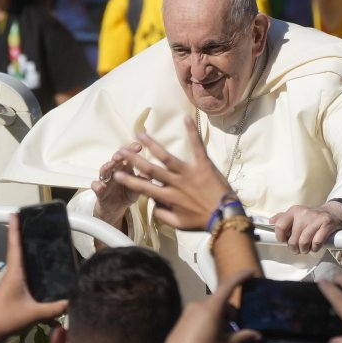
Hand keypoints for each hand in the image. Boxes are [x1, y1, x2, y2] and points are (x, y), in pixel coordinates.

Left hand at [0, 214, 67, 342]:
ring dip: (30, 258)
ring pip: (23, 267)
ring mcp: (11, 284)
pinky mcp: (12, 293)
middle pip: (19, 251)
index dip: (15, 228)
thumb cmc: (7, 318)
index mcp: (15, 273)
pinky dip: (35, 282)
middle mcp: (12, 275)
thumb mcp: (34, 313)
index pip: (15, 245)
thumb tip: (73, 301)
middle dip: (25, 238)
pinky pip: (25, 282)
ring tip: (43, 250)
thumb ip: (55, 308)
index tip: (14, 213)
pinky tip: (46, 291)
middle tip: (34, 225)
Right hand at [92, 141, 144, 227]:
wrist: (115, 208)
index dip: (132, 150)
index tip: (138, 146)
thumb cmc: (128, 193)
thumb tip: (152, 173)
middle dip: (118, 156)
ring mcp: (106, 180)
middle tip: (121, 153)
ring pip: (104, 171)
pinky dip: (97, 186)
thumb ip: (143, 180)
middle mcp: (114, 171)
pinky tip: (99, 186)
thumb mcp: (138, 188)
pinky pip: (96, 187)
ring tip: (110, 165)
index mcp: (125, 168)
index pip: (128, 157)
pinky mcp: (99, 191)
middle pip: (115, 161)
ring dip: (107, 167)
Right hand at [112, 116, 233, 229]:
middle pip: (150, 169)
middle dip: (134, 159)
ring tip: (140, 134)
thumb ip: (162, 215)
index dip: (129, 181)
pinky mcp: (203, 165)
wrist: (225, 217)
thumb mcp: (179, 224)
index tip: (115, 174)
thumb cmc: (202, 221)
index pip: (144, 188)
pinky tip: (186, 118)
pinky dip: (192, 131)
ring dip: (152, 144)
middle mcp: (175, 183)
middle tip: (121, 150)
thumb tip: (153, 204)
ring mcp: (189, 172)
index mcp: (168, 197)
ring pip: (166, 156)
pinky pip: (197, 146)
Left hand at [165, 269, 260, 342]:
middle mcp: (200, 303)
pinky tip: (210, 335)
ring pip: (212, 307)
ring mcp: (191, 308)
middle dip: (230, 312)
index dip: (241, 277)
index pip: (228, 285)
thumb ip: (242, 337)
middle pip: (222, 301)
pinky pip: (202, 312)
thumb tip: (257, 335)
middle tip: (233, 329)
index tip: (251, 272)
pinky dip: (211, 318)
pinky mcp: (185, 315)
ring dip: (220, 316)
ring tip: (221, 336)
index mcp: (212, 307)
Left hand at [271, 201, 341, 253]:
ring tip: (305, 249)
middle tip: (296, 249)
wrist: (334, 212)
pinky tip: (315, 246)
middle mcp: (303, 213)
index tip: (284, 241)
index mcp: (294, 210)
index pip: (280, 226)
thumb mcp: (297, 214)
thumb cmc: (311, 217)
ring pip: (304, 242)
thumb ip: (282, 218)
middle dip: (294, 248)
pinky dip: (314, 248)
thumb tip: (270, 222)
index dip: (280, 237)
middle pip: (293, 239)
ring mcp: (316, 219)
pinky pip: (316, 243)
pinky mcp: (327, 225)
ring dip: (304, 249)